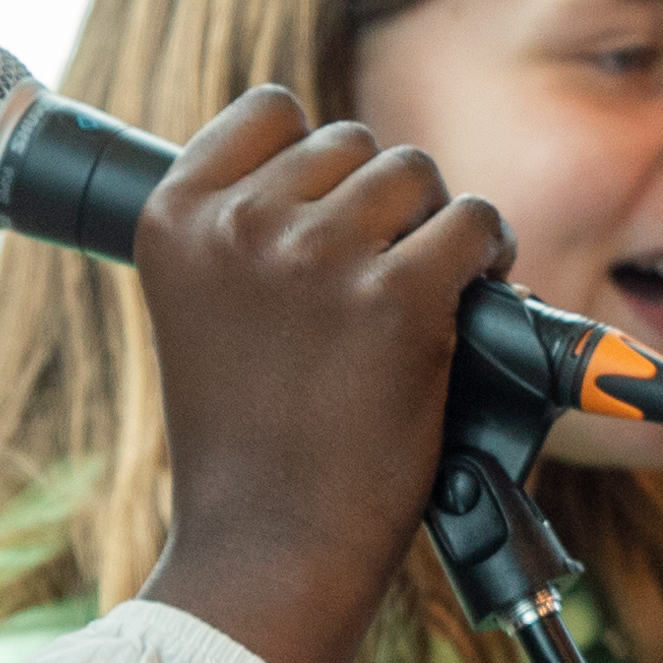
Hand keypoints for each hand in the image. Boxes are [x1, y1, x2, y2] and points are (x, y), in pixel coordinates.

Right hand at [125, 86, 514, 662]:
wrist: (268, 551)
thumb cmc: (247, 441)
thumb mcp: (205, 308)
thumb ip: (246, 227)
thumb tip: (343, 160)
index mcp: (173, 217)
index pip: (272, 112)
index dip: (316, 161)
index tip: (327, 218)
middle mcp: (240, 223)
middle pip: (354, 143)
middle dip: (381, 204)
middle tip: (379, 280)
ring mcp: (318, 256)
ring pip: (417, 174)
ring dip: (435, 226)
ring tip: (424, 293)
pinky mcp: (397, 298)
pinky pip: (475, 223)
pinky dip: (490, 257)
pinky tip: (470, 302)